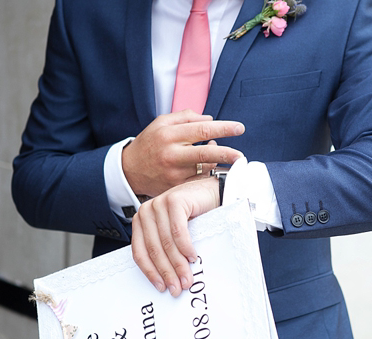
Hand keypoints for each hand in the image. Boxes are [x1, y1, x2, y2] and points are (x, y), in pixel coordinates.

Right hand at [122, 109, 243, 196]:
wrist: (129, 170)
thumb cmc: (149, 143)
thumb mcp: (161, 123)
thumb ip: (185, 118)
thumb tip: (210, 119)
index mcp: (169, 135)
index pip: (202, 130)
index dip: (223, 129)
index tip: (239, 128)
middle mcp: (171, 154)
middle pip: (205, 154)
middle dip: (227, 154)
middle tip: (242, 155)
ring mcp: (173, 173)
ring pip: (204, 169)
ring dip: (219, 164)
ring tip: (226, 158)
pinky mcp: (175, 187)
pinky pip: (199, 181)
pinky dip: (209, 174)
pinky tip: (212, 168)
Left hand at [131, 178, 219, 296]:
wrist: (210, 193)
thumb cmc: (193, 216)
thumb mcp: (172, 234)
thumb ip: (165, 249)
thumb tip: (167, 280)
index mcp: (141, 222)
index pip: (140, 252)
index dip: (151, 272)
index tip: (161, 287)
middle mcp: (146, 212)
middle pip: (154, 249)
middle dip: (167, 272)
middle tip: (177, 288)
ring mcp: (159, 204)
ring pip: (166, 242)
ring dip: (178, 264)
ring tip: (187, 278)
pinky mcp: (174, 201)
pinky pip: (178, 231)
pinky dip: (185, 247)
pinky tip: (192, 258)